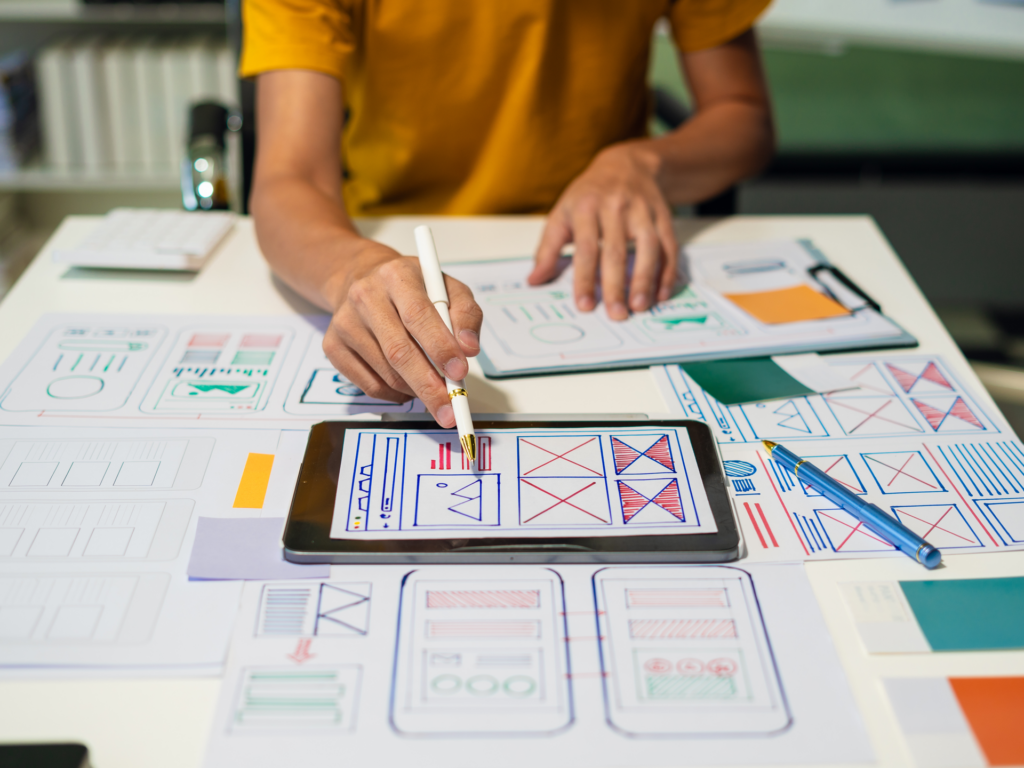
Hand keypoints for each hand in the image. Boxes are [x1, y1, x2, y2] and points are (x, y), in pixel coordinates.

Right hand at [322, 241, 482, 426]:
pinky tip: (408, 386)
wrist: (363, 278)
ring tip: (433, 388)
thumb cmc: (413, 288)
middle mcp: (365, 297)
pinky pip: (369, 385)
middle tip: (450, 409)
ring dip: (416, 390)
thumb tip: (469, 348)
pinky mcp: (333, 346)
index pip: (418, 314)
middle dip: (428, 385)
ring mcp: (345, 323)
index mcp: (397, 276)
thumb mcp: (447, 288)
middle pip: (398, 351)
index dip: (440, 347)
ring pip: (386, 373)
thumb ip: (466, 314)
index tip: (459, 372)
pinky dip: (395, 394)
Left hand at [528, 142, 678, 319]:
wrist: (625, 165)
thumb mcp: (561, 214)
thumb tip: (534, 280)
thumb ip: (548, 249)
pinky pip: (669, 246)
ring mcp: (642, 211)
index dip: (584, 279)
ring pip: (648, 248)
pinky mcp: (663, 216)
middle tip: (616, 315)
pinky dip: (668, 271)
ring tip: (639, 307)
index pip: (585, 249)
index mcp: (585, 208)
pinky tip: (662, 293)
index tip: (585, 306)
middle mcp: (615, 207)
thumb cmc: (588, 195)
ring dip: (645, 279)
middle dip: (616, 286)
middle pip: (616, 251)